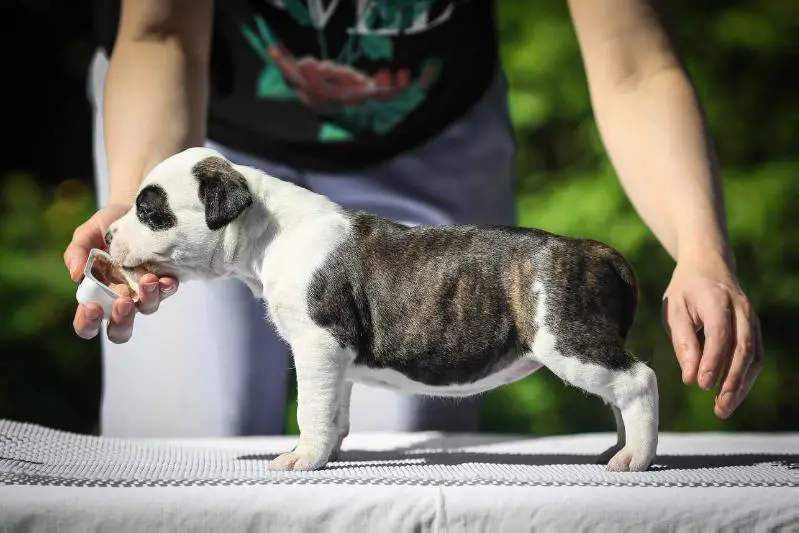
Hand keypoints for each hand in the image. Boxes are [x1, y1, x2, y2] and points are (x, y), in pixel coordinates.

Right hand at [64, 203, 178, 342]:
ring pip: (148, 309)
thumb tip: (75, 274)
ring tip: (147, 280)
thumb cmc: (105, 226)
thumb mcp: (86, 235)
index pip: (88, 323)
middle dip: (122, 322)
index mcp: (96, 294)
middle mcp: (120, 298)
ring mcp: (144, 292)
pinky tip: (167, 279)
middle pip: (120, 329)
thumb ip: (76, 253)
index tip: (91, 307)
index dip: (87, 323)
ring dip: (148, 298)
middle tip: (124, 303)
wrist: (133, 208)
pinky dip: (167, 288)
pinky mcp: (164, 280)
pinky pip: (167, 291)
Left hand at [662, 256, 762, 418]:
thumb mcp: (674, 310)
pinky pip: (755, 356)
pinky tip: (732, 394)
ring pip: (754, 356)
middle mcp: (741, 310)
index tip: (702, 386)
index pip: (720, 335)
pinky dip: (745, 377)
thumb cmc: (686, 290)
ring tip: (724, 408)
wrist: (709, 265)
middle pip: (744, 349)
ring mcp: (752, 320)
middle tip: (718, 407)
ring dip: (742, 385)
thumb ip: (683, 342)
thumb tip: (690, 376)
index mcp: (717, 300)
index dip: (713, 362)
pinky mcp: (754, 329)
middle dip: (732, 381)